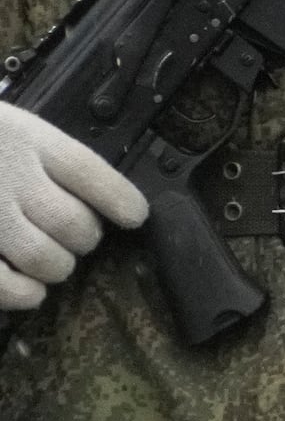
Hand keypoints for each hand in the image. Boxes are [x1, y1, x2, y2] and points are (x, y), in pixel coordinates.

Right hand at [0, 101, 144, 311]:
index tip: (135, 215)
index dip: (120, 198)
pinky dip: (23, 295)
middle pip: (74, 221)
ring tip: (55, 266)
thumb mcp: (1, 125)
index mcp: (25, 139)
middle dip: (84, 239)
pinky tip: (29, 293)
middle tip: (79, 240)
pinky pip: (3, 284)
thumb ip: (31, 152)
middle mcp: (10, 177)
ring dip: (59, 267)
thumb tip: (81, 192)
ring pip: (46, 256)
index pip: (91, 172)